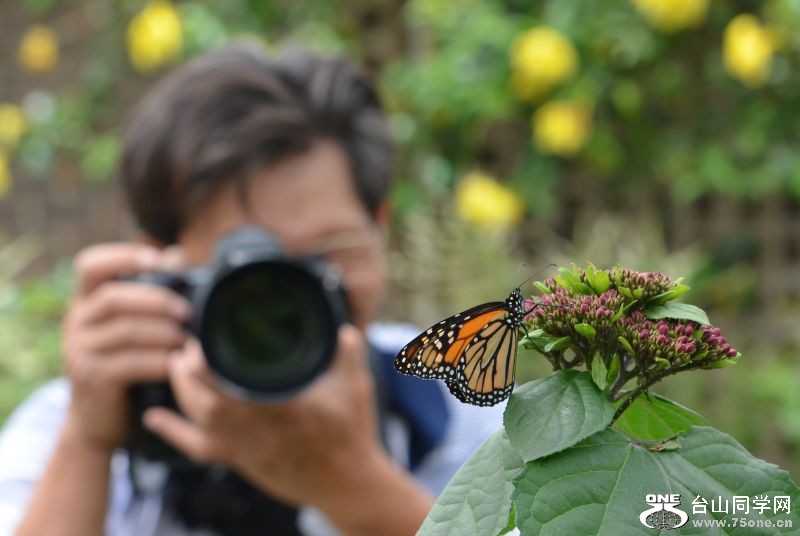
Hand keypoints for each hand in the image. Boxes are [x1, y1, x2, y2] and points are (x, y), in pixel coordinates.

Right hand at [62, 243, 190, 451]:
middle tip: (186, 311)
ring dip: (162, 332)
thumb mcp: (132, 326)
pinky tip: (176, 363)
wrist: (100, 420)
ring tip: (186, 339)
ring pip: (124, 330)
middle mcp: (77, 321)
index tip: (157, 258)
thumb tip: (177, 254)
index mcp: (87, 301)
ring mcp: (80, 351)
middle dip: (155, 300)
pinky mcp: (92, 378)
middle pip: (113, 297)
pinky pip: (128, 363)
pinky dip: (158, 360)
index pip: (90, 265)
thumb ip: (150, 293)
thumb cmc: (126, 364)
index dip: (122, 256)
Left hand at [143, 326, 385, 503]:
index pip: (238, 383)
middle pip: (209, 401)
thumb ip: (349, 354)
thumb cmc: (352, 436)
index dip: (210, 362)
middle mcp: (263, 429)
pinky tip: (154, 419)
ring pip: (201, 420)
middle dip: (189, 372)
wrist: (346, 485)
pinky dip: (174, 433)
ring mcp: (249, 448)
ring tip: (176, 366)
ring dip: (181, 391)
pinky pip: (200, 449)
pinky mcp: (242, 461)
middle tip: (184, 347)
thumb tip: (343, 327)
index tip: (200, 338)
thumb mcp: (357, 389)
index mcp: (289, 406)